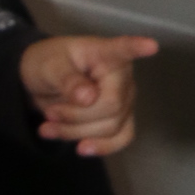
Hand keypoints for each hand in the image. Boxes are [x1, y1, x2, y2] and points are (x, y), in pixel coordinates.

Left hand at [20, 31, 154, 154]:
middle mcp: (122, 76)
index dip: (137, 48)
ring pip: (111, 127)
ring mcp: (125, 99)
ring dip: (75, 132)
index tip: (151, 46)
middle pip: (112, 106)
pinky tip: (81, 148)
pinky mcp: (121, 119)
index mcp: (104, 54)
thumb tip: (88, 97)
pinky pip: (121, 138)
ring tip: (48, 127)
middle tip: (50, 113)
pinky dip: (101, 147)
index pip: (123, 49)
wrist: (44, 82)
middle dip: (75, 116)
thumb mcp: (48, 67)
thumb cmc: (49, 65)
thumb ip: (66, 80)